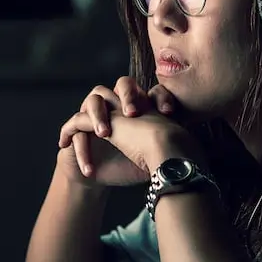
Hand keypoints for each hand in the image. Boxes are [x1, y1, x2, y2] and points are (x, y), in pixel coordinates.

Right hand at [57, 77, 179, 185]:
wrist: (99, 178)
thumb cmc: (128, 166)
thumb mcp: (151, 161)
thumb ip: (166, 153)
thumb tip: (188, 156)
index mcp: (140, 109)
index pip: (152, 91)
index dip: (161, 98)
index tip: (169, 113)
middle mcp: (117, 106)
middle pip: (122, 82)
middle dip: (127, 95)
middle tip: (132, 114)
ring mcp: (95, 114)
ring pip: (94, 98)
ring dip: (99, 116)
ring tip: (105, 135)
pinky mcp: (75, 129)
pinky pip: (73, 128)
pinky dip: (81, 149)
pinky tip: (90, 169)